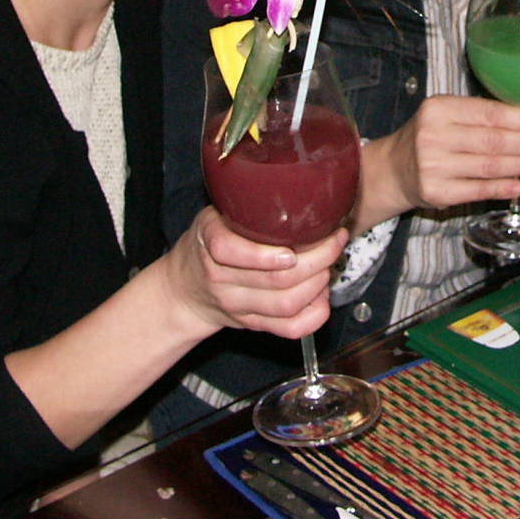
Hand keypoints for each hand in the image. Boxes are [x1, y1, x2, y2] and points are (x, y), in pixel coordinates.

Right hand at [168, 208, 339, 338]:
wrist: (185, 289)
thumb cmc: (210, 243)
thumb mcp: (216, 216)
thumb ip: (246, 206)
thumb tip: (302, 189)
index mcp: (211, 244)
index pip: (229, 252)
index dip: (266, 254)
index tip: (293, 247)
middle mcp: (222, 280)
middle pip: (276, 280)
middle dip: (318, 260)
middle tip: (334, 241)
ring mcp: (238, 307)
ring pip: (287, 305)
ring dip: (319, 284)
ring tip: (329, 264)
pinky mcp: (253, 325)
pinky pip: (290, 329)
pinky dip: (315, 314)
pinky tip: (322, 295)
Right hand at [358, 94, 519, 226]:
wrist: (394, 169)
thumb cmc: (429, 138)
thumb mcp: (446, 115)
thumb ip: (481, 114)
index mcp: (438, 109)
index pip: (490, 113)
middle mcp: (433, 136)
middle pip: (494, 141)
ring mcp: (433, 167)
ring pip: (491, 166)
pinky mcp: (437, 193)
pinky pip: (479, 190)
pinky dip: (504, 188)